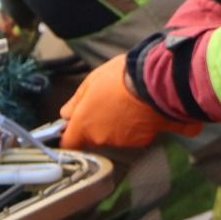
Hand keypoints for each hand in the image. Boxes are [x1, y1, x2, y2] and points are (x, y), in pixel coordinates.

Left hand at [59, 55, 200, 150]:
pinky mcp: (141, 140)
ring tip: (125, 104)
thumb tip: (66, 113)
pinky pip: (132, 135)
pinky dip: (133, 126)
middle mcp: (101, 137)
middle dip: (97, 124)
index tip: (73, 127)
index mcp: (84, 124)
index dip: (70, 135)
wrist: (154, 82)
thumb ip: (76, 101)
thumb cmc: (121, 77)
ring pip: (113, 136)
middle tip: (106, 103)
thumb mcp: (92, 81)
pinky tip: (138, 110)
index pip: (69, 142)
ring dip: (116, 124)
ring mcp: (122, 141)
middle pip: (93, 137)